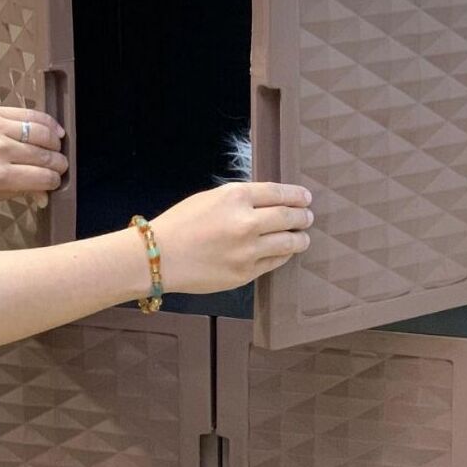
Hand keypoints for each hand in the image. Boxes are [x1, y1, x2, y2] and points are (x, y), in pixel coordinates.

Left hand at [0, 106, 67, 205]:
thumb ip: (14, 194)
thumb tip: (41, 194)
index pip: (43, 178)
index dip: (54, 182)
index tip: (55, 183)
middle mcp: (1, 150)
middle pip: (47, 156)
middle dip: (59, 164)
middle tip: (59, 168)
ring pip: (44, 133)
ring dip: (56, 143)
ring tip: (57, 149)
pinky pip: (30, 114)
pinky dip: (47, 122)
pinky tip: (54, 130)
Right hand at [151, 182, 312, 293]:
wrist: (159, 257)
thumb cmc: (180, 223)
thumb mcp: (210, 198)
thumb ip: (240, 199)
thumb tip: (269, 202)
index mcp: (236, 197)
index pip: (278, 193)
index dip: (297, 195)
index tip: (305, 198)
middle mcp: (247, 222)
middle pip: (288, 217)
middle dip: (303, 216)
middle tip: (308, 217)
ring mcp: (248, 250)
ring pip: (288, 242)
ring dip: (300, 238)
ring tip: (303, 237)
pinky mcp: (246, 273)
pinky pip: (274, 262)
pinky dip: (283, 255)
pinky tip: (284, 252)